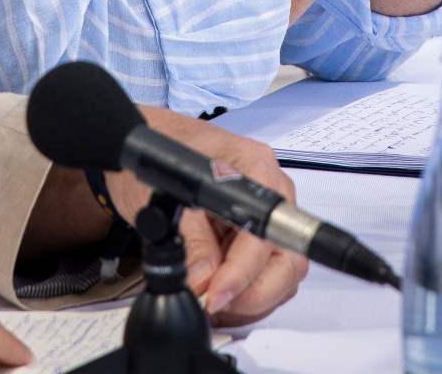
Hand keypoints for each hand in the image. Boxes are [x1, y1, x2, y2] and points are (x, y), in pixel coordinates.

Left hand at [104, 109, 309, 325]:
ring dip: (249, 299)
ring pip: (282, 274)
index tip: (216, 293)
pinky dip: (245, 294)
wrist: (153, 138)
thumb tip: (202, 280)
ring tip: (211, 302)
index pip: (264, 233)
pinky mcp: (256, 235)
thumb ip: (190, 240)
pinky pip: (266, 275)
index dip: (242, 272)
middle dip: (253, 294)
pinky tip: (217, 295)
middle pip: (288, 261)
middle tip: (213, 303)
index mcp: (255, 168)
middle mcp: (271, 191)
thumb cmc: (160, 148)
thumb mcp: (163, 192)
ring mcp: (267, 214)